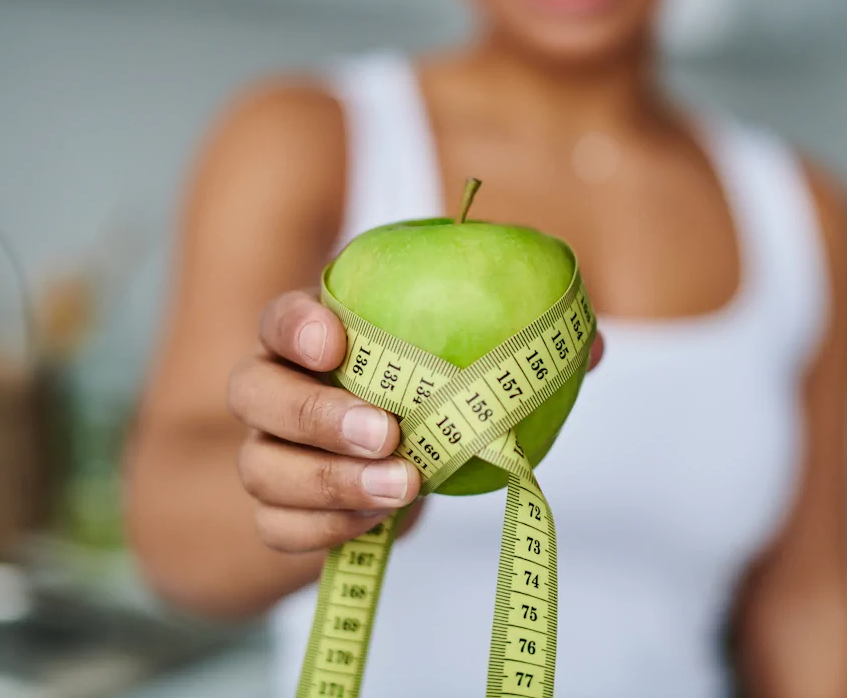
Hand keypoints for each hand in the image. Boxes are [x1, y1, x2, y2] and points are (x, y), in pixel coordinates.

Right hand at [228, 290, 605, 554]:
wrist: (385, 474)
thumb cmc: (429, 403)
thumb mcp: (471, 367)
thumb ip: (521, 349)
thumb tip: (591, 347)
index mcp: (314, 339)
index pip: (279, 319)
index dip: (296, 326)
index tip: (336, 340)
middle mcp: (274, 390)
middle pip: (255, 391)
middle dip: (316, 412)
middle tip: (387, 432)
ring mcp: (267, 453)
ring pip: (261, 467)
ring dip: (329, 481)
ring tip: (404, 488)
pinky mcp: (276, 513)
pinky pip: (279, 527)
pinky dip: (328, 528)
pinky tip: (380, 522)